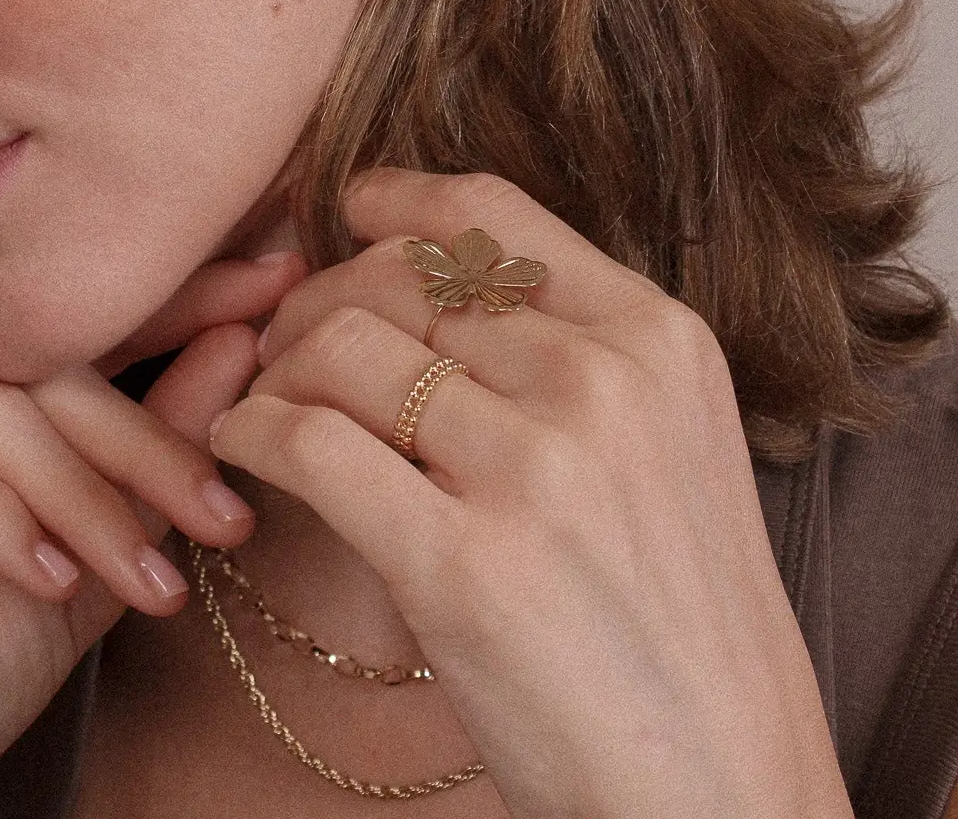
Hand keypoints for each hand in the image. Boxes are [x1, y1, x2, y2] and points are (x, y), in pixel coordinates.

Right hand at [0, 251, 304, 818]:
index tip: (278, 295)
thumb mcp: (82, 552)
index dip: (178, 310)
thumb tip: (241, 341)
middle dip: (142, 449)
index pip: (65, 331)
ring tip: (143, 582)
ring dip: (79, 498)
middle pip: (34, 372)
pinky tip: (44, 580)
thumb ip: (149, 446)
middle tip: (223, 516)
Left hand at [211, 170, 851, 818]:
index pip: (488, 213)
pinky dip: (252, 429)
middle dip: (317, 295)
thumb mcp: (667, 446)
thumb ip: (570, 353)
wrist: (715, 781)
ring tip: (267, 400)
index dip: (395, 199)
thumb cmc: (672, 616)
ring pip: (342, 345)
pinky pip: (310, 440)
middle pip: (399, 276)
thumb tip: (425, 280)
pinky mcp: (462, 563)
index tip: (345, 213)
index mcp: (657, 339)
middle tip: (283, 337)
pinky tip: (244, 446)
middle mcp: (602, 382)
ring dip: (276, 364)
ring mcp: (537, 468)